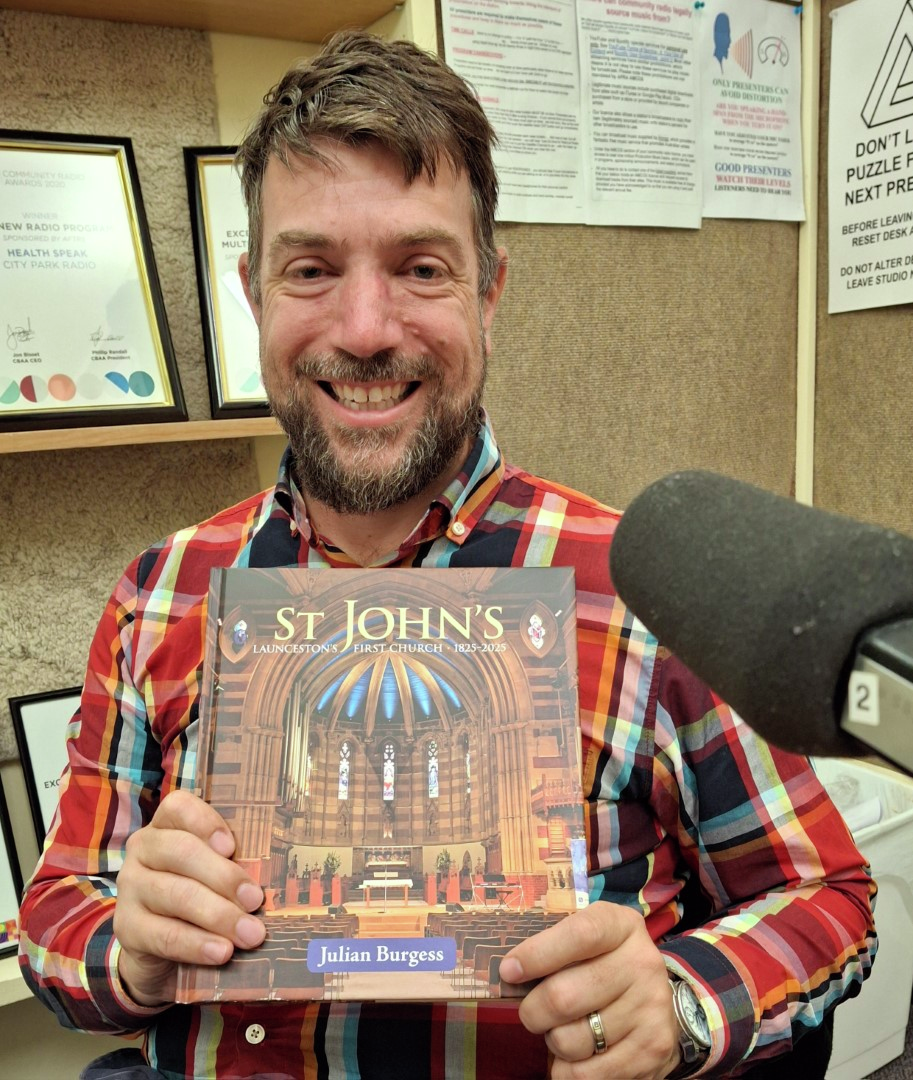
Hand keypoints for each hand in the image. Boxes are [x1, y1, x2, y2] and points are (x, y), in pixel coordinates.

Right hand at [113, 790, 264, 1006]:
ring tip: (250, 934)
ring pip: (176, 895)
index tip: (231, 846)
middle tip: (256, 900)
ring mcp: (131, 888)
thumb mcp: (212, 875)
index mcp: (166, 826)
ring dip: (218, 915)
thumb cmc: (197, 897)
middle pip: (182, 852)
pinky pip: (164, 935)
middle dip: (224, 877)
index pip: (178, 807)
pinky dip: (197, 944)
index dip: (204, 822)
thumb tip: (275, 877)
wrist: (157, 951)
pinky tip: (222, 952)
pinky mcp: (127, 928)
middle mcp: (143, 849)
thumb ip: (232, 865)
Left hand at [499, 902, 680, 1078]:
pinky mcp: (652, 1049)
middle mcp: (642, 963)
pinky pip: (586, 1073)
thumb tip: (509, 973)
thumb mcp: (587, 942)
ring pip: (571, 1040)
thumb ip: (554, 947)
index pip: (579, 935)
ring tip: (563, 1030)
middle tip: (532, 1012)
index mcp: (622, 926)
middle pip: (564, 996)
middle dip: (533, 1011)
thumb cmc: (604, 965)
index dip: (538, 954)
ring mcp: (650, 1008)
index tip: (509, 971)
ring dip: (553, 1040)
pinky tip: (575, 1055)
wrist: (656, 1001)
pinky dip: (566, 1070)